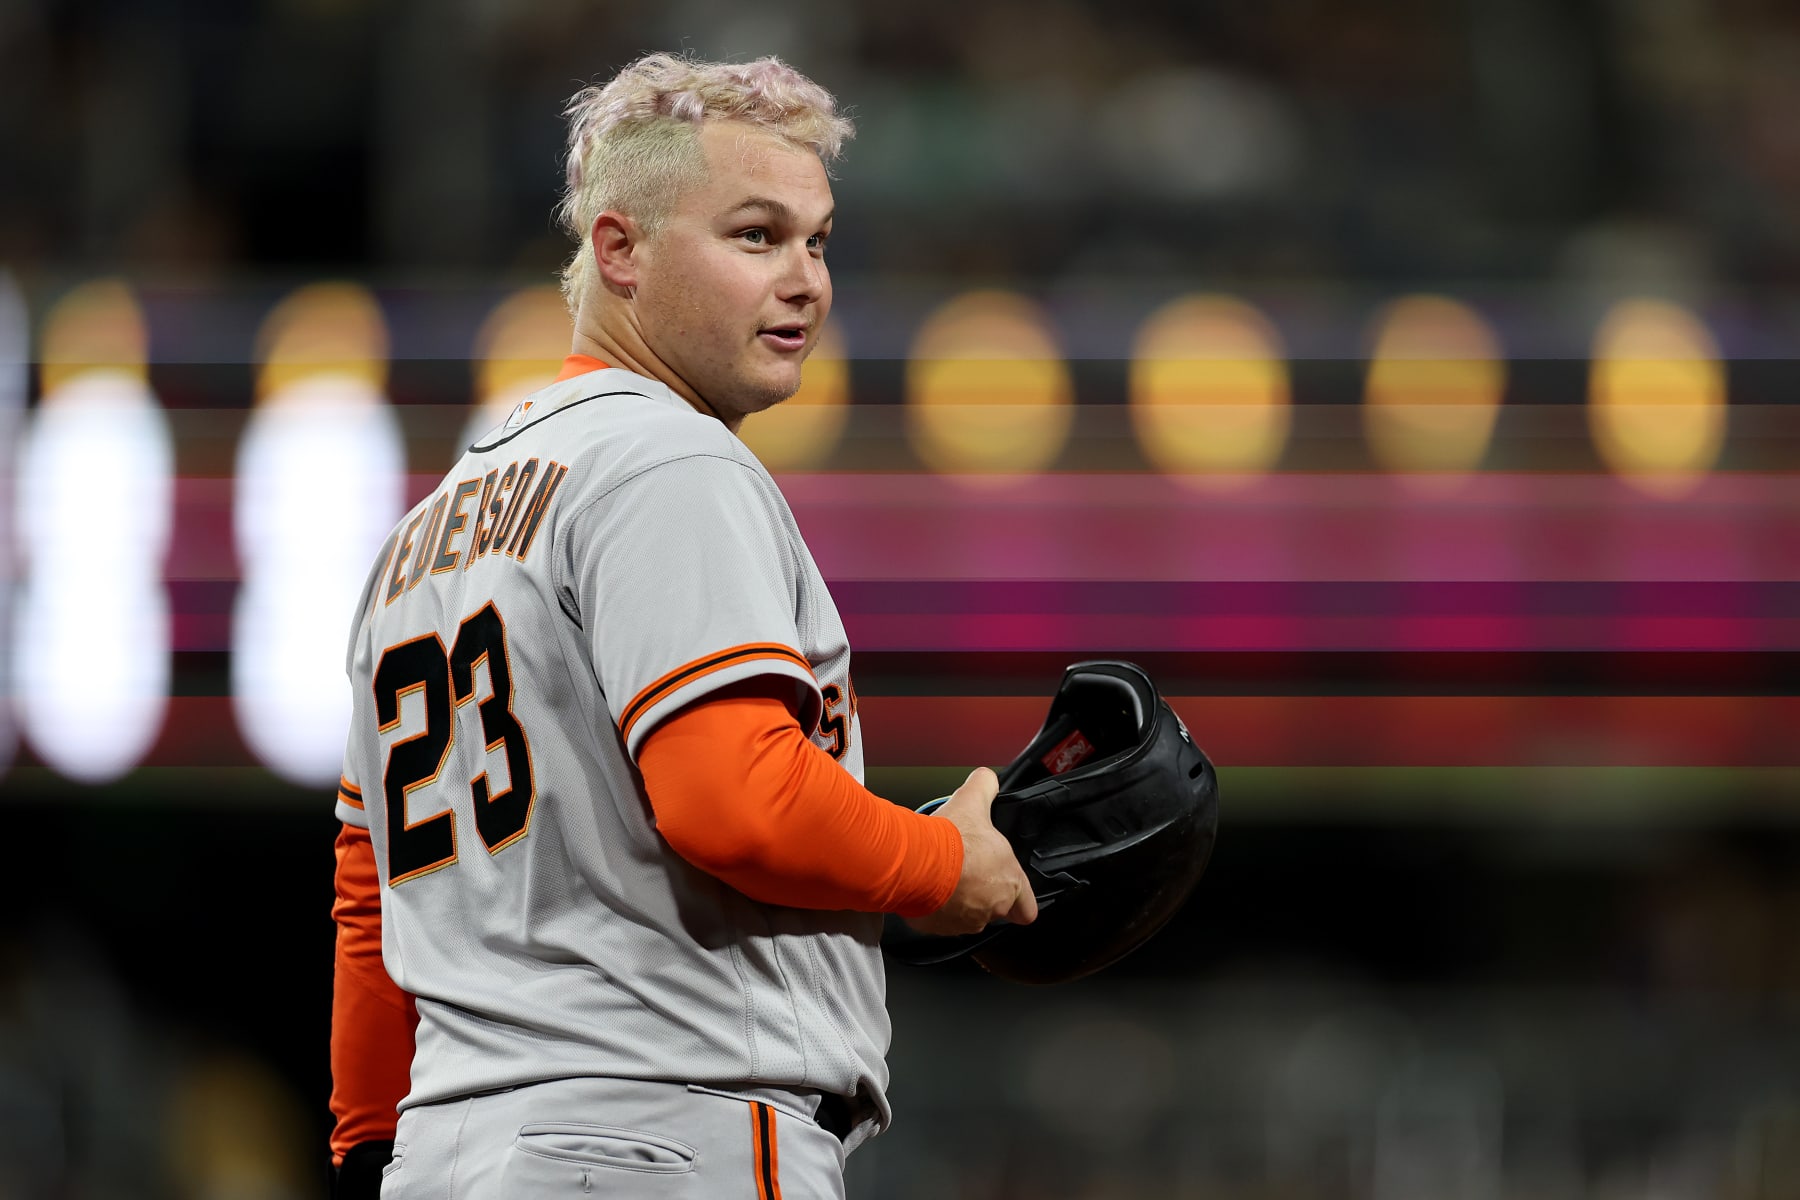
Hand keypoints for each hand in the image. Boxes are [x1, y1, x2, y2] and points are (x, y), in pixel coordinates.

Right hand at [906, 767, 1038, 936]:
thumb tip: (987, 777)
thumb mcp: (973, 800)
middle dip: (982, 893)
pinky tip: (927, 887)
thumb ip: (985, 786)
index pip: (1028, 909)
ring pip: (966, 917)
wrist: (916, 863)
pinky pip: (939, 921)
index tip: (1010, 891)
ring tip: (944, 877)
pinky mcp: (937, 928)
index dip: (1020, 900)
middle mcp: (991, 909)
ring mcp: (964, 922)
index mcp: (1010, 883)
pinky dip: (934, 908)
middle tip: (968, 872)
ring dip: (958, 901)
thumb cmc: (951, 841)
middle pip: (994, 910)